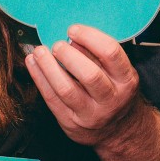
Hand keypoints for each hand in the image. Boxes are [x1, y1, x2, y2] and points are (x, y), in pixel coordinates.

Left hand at [25, 24, 141, 146]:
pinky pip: (51, 99)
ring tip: (39, 52)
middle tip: (57, 44)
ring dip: (48, 67)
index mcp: (126, 79)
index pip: (111, 53)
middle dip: (68, 55)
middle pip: (89, 75)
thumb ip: (98, 55)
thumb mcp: (117, 73)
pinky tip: (33, 63)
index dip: (90, 37)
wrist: (117, 131)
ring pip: (66, 89)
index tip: (73, 30)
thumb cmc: (114, 92)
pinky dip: (39, 78)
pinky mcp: (71, 123)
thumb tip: (72, 37)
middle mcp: (111, 99)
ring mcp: (91, 114)